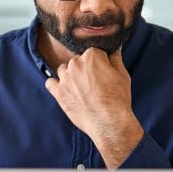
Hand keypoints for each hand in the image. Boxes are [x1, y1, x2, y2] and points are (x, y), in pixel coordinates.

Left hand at [45, 47, 143, 169]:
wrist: (109, 122)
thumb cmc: (118, 99)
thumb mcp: (122, 75)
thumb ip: (116, 58)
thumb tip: (115, 49)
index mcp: (92, 56)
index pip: (93, 52)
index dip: (99, 63)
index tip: (103, 72)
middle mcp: (75, 63)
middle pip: (77, 61)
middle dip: (84, 70)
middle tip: (94, 83)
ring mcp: (65, 78)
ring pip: (63, 70)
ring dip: (70, 76)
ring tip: (81, 89)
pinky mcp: (58, 93)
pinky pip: (50, 83)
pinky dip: (56, 86)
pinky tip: (65, 91)